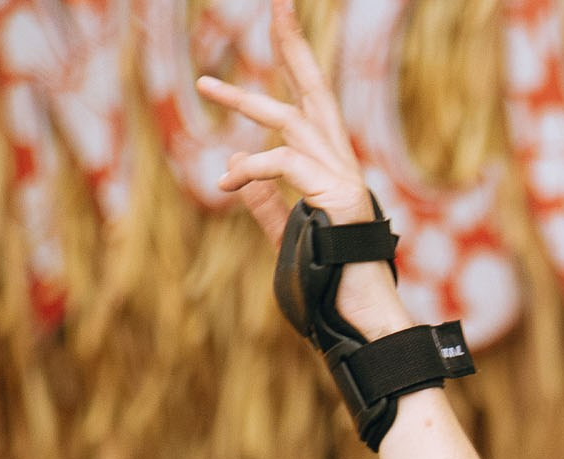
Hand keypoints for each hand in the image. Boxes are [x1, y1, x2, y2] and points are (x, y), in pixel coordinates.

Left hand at [198, 0, 415, 342]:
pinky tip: (225, 180)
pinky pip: (282, 164)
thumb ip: (265, 204)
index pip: (312, 108)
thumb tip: (235, 168)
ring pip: (291, 118)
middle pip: (315, 91)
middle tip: (279, 5)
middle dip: (294, 47)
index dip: (296, 67)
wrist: (360, 323)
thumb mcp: (288, 238)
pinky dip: (249, 167)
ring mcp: (344, 177)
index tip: (278, 31)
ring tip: (204, 82)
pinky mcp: (339, 194)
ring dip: (244, 97)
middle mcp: (342, 165)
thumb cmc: (330, 288)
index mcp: (332, 173)